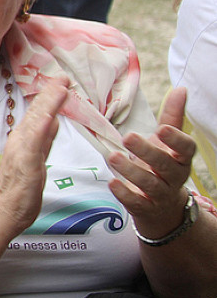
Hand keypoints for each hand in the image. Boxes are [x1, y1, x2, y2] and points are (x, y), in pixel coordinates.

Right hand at [0, 78, 67, 236]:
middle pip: (38, 113)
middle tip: (63, 77)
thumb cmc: (20, 189)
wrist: (5, 210)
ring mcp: (22, 151)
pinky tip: (48, 117)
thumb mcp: (36, 157)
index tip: (61, 81)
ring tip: (60, 87)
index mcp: (25, 139)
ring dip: (48, 104)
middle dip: (51, 94)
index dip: (50, 97)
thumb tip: (53, 119)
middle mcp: (21, 141)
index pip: (40, 114)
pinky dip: (40, 128)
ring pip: (37, 123)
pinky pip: (34, 143)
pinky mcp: (25, 163)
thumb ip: (43, 139)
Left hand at [108, 87, 195, 236]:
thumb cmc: (161, 165)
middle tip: (128, 137)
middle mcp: (174, 176)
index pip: (185, 148)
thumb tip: (180, 89)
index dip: (176, 139)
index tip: (162, 128)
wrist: (162, 207)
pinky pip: (137, 202)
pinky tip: (112, 183)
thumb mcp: (167, 143)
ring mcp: (160, 194)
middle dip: (147, 151)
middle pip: (164, 164)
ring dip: (131, 171)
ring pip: (149, 184)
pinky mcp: (145, 208)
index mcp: (181, 158)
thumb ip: (172, 118)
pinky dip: (124, 194)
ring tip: (114, 157)